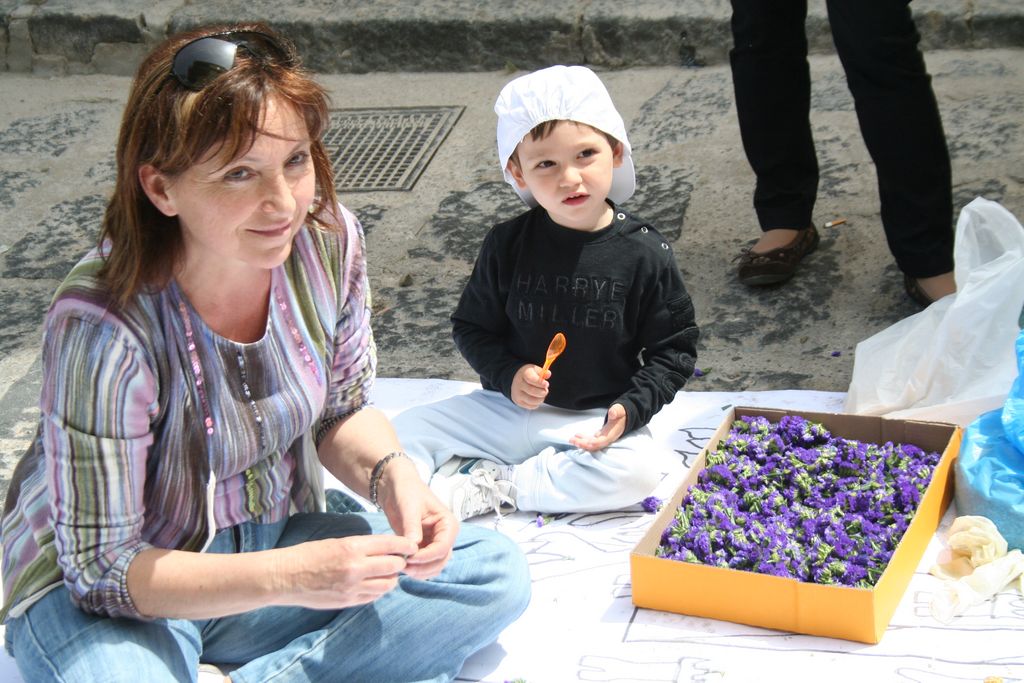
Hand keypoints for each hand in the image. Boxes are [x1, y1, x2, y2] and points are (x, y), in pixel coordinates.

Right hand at [274, 533, 416, 609]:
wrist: (285, 577)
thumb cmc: (309, 554)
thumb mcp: (338, 542)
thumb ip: (363, 547)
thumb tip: (387, 550)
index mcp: (353, 547)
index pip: (390, 544)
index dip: (405, 545)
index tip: (412, 546)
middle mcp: (355, 567)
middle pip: (394, 566)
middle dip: (399, 562)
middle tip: (399, 560)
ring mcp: (352, 587)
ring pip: (387, 585)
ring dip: (390, 578)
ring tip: (385, 573)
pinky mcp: (348, 602)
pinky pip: (373, 597)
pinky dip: (377, 590)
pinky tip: (372, 584)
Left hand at [374, 456, 458, 579]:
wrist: (395, 489)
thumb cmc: (406, 492)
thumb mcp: (409, 507)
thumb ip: (412, 527)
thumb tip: (413, 547)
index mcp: (448, 524)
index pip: (443, 547)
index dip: (427, 556)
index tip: (409, 558)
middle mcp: (445, 536)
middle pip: (440, 561)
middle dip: (423, 567)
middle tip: (403, 567)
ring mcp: (434, 544)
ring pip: (433, 567)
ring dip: (420, 572)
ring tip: (401, 566)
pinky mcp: (424, 549)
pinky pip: (424, 566)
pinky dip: (415, 570)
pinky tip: (401, 565)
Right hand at [511, 364, 548, 409]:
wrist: (518, 381)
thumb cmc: (530, 375)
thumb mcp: (536, 370)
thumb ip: (543, 372)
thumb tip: (548, 374)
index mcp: (523, 373)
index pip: (531, 379)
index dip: (540, 382)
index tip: (546, 384)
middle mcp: (518, 384)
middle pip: (532, 391)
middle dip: (542, 392)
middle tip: (546, 390)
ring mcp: (517, 394)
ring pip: (532, 400)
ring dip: (541, 399)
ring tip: (542, 394)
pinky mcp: (518, 402)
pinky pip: (531, 406)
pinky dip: (537, 403)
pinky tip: (536, 398)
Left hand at [570, 403, 626, 451]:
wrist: (624, 418)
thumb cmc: (622, 414)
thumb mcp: (620, 410)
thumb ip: (617, 411)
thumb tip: (612, 413)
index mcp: (612, 434)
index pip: (603, 441)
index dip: (595, 443)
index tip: (587, 442)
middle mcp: (607, 439)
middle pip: (595, 446)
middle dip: (583, 444)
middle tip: (572, 440)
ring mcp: (603, 439)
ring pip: (591, 445)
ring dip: (581, 443)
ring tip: (571, 440)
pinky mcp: (600, 437)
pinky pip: (590, 441)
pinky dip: (583, 440)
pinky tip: (576, 436)